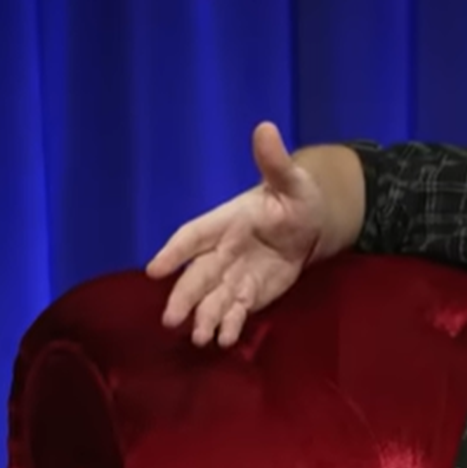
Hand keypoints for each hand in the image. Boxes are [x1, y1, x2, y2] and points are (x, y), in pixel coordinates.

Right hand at [147, 121, 325, 346]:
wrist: (311, 225)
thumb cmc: (294, 199)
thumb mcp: (291, 180)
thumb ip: (274, 162)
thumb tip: (266, 128)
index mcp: (225, 221)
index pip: (193, 236)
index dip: (175, 251)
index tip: (155, 269)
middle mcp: (222, 251)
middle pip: (197, 276)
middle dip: (184, 296)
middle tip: (170, 319)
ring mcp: (233, 275)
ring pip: (212, 298)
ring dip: (204, 318)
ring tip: (199, 338)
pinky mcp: (249, 294)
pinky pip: (235, 311)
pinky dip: (229, 325)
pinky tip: (225, 340)